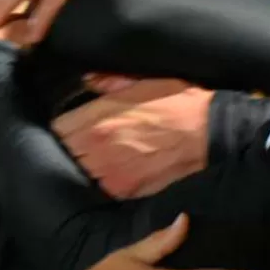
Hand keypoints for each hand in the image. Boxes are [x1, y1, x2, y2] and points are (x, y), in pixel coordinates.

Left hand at [55, 78, 212, 197]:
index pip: (60, 129)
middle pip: (70, 152)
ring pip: (86, 172)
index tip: (74, 126)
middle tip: (93, 142)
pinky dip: (111, 181)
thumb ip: (110, 82)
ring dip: (92, 165)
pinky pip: (107, 187)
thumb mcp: (143, 82)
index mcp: (98, 118)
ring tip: (109, 157)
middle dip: (77, 147)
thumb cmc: (178, 103)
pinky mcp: (128, 191)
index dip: (67, 126)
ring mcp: (112, 173)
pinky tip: (124, 170)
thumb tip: (89, 79)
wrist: (208, 134)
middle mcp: (99, 148)